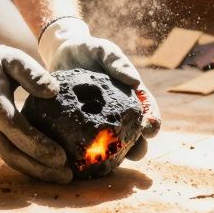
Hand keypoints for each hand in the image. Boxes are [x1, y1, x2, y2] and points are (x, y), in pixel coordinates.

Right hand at [0, 21, 72, 182]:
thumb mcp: (14, 58)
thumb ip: (33, 73)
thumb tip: (53, 91)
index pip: (14, 128)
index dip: (37, 145)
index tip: (61, 156)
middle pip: (11, 153)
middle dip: (39, 168)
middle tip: (67, 175)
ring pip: (7, 158)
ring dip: (34, 171)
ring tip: (61, 176)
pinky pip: (3, 153)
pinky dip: (24, 162)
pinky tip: (45, 166)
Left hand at [38, 17, 161, 159]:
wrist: (62, 53)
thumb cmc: (89, 50)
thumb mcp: (104, 50)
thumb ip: (117, 62)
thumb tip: (135, 81)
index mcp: (130, 96)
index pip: (147, 111)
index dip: (152, 122)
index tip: (151, 129)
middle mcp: (118, 113)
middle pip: (133, 134)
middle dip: (138, 146)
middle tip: (137, 153)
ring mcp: (98, 121)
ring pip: (112, 143)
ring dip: (115, 155)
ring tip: (113, 162)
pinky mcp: (78, 127)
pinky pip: (85, 142)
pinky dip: (87, 153)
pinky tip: (83, 160)